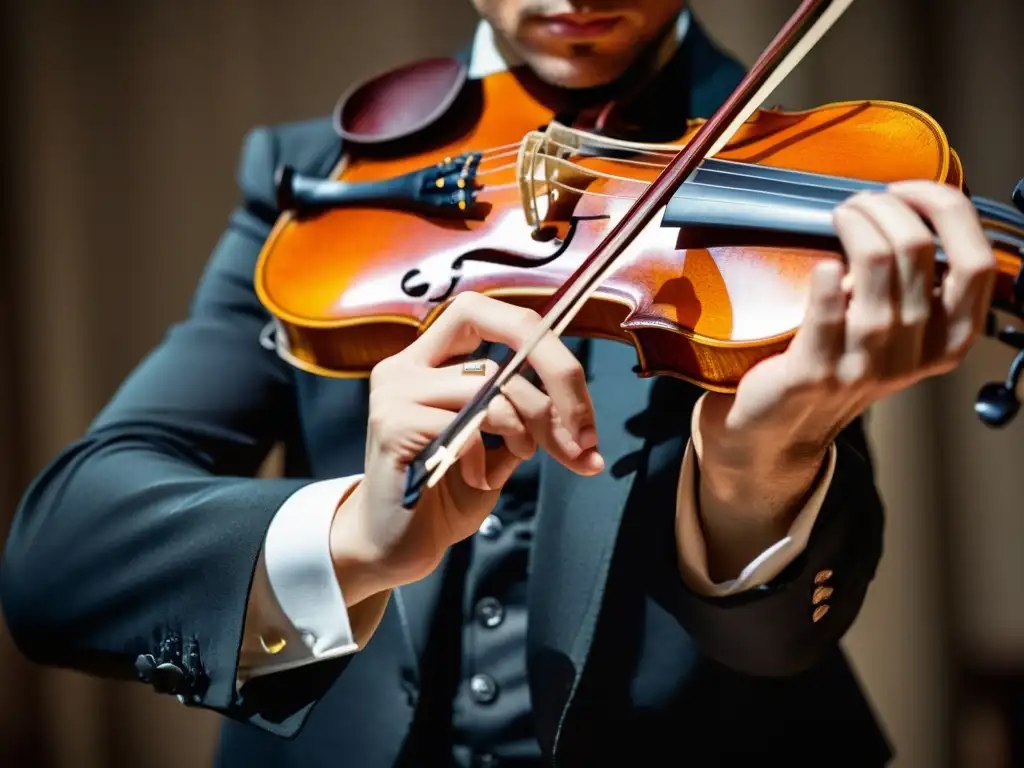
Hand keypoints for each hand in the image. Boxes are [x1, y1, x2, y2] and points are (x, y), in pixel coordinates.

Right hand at [329, 292, 602, 604]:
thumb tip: (578, 413)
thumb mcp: (497, 447)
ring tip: (516, 459)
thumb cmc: (444, 494)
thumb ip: (522, 415)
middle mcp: (407, 365)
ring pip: (492, 383)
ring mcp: (395, 391)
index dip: (547, 344)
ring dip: (524, 427)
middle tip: (582, 437)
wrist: (393, 548)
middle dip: (559, 379)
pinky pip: (467, 424)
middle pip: (505, 332)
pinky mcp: (393, 425)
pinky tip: (473, 477)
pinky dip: (485, 456)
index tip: (580, 399)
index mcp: (430, 359)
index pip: (492, 313)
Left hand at [692, 181, 996, 577]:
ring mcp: (866, 366)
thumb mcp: (897, 330)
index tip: (908, 190)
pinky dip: (826, 276)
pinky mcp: (817, 373)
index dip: (947, 211)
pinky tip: (822, 265)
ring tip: (838, 216)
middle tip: (856, 202)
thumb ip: (915, 285)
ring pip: (878, 267)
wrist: (784, 425)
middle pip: (918, 250)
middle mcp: (915, 355)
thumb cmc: (841, 361)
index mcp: (948, 339)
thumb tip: (913, 209)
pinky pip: (829, 308)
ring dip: (855, 225)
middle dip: (885, 206)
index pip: (978, 263)